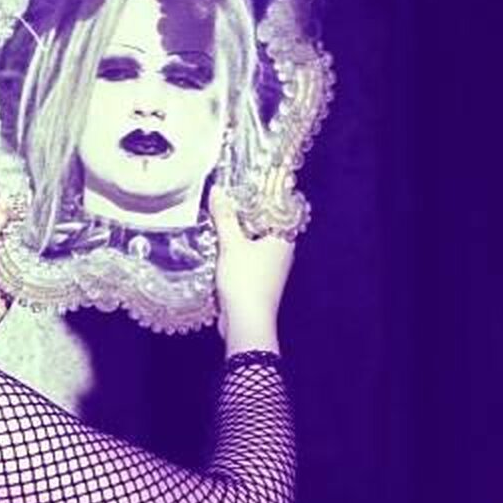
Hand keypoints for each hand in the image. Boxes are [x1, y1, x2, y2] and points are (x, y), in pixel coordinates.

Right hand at [209, 187, 293, 352]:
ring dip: (239, 232)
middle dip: (246, 213)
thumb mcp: (232, 245)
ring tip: (220, 215)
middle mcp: (282, 252)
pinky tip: (220, 244)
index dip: (263, 194)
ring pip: (255, 242)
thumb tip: (218, 191)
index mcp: (283, 239)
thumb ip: (225, 217)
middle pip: (264, 225)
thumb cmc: (245, 280)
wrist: (246, 321)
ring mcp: (272, 268)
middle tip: (228, 195)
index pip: (277, 208)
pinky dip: (236, 250)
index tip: (248, 181)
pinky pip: (248, 257)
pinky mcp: (259, 280)